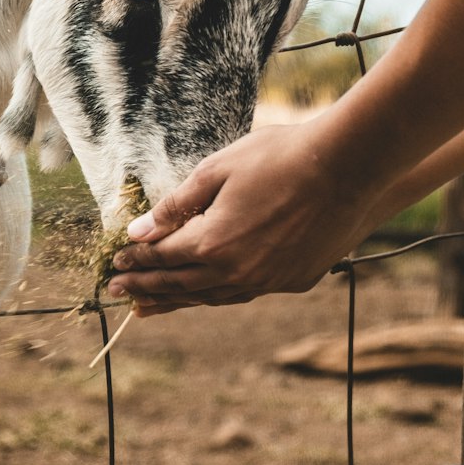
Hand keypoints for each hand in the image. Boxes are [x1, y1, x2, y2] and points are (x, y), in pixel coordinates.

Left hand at [108, 121, 378, 314]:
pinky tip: (208, 293)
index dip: (135, 261)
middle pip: (180, 286)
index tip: (115, 264)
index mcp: (212, 244)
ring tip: (151, 306)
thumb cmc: (280, 157)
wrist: (348, 168)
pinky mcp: (294, 281)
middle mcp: (236, 272)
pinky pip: (245, 293)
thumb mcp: (217, 170)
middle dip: (145, 289)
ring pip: (212, 297)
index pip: (161, 258)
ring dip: (178, 300)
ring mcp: (268, 280)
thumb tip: (139, 232)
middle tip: (118, 294)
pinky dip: (219, 294)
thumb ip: (175, 206)